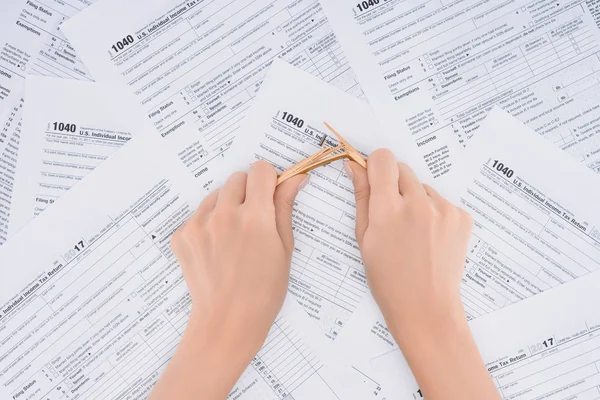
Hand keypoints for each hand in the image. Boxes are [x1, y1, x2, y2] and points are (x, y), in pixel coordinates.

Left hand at [150, 161, 306, 399]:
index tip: (269, 196)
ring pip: (216, 195)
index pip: (260, 170)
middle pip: (237, 178)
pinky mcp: (182, 236)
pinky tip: (218, 249)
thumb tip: (296, 177)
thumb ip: (285, 207)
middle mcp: (224, 215)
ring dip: (226, 206)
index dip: (268, 181)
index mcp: (255, 217)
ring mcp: (199, 225)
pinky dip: (209, 224)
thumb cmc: (265, 290)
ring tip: (234, 239)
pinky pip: (198, 215)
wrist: (228, 322)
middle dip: (248, 192)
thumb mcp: (284, 248)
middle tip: (253, 221)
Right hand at [346, 150, 499, 399]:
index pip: (383, 159)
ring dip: (414, 199)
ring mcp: (443, 210)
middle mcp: (417, 204)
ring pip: (421, 186)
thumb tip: (354, 166)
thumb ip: (361, 197)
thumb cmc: (387, 278)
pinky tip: (428, 238)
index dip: (375, 166)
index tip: (373, 179)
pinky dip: (433, 213)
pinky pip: (440, 201)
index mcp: (388, 210)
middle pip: (402, 168)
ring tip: (412, 232)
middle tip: (390, 213)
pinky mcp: (462, 217)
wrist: (426, 308)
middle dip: (393, 184)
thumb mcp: (364, 239)